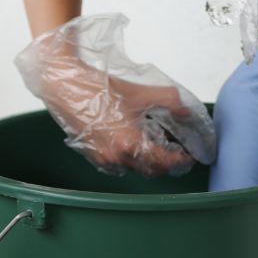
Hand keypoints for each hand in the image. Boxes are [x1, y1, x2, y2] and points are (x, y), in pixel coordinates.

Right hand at [39, 65, 196, 176]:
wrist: (66, 87)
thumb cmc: (100, 89)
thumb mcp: (142, 92)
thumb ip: (171, 102)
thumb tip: (187, 113)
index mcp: (129, 144)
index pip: (164, 163)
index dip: (181, 160)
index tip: (191, 155)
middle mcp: (115, 157)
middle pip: (151, 170)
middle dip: (168, 163)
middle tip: (180, 151)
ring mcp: (102, 159)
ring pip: (134, 169)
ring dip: (150, 162)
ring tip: (160, 145)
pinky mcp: (92, 156)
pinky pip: (118, 165)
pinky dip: (132, 159)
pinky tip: (137, 143)